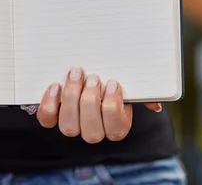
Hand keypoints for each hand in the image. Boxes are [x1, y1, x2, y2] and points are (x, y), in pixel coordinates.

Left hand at [36, 67, 161, 142]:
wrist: (88, 70)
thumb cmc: (111, 77)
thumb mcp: (130, 84)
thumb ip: (143, 94)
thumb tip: (154, 104)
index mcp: (116, 126)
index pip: (116, 129)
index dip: (113, 107)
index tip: (114, 83)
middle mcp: (93, 131)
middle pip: (92, 132)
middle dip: (91, 102)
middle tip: (94, 77)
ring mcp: (71, 125)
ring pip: (69, 127)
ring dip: (72, 99)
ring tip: (76, 75)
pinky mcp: (52, 116)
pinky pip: (47, 119)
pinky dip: (49, 104)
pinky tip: (56, 85)